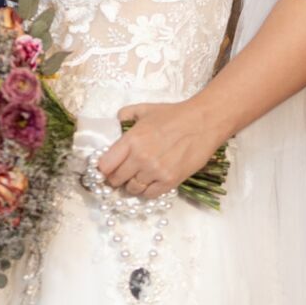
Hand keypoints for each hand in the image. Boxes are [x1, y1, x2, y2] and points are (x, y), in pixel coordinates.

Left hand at [97, 98, 226, 200]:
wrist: (203, 122)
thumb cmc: (173, 114)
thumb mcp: (145, 109)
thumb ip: (126, 115)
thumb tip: (115, 122)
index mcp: (131, 140)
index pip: (105, 165)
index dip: (102, 169)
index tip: (106, 169)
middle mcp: (140, 158)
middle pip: (116, 180)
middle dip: (115, 178)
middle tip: (120, 174)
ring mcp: (155, 171)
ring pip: (132, 189)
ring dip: (131, 185)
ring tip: (136, 177)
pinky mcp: (170, 181)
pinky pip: (149, 195)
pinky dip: (146, 191)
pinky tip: (149, 182)